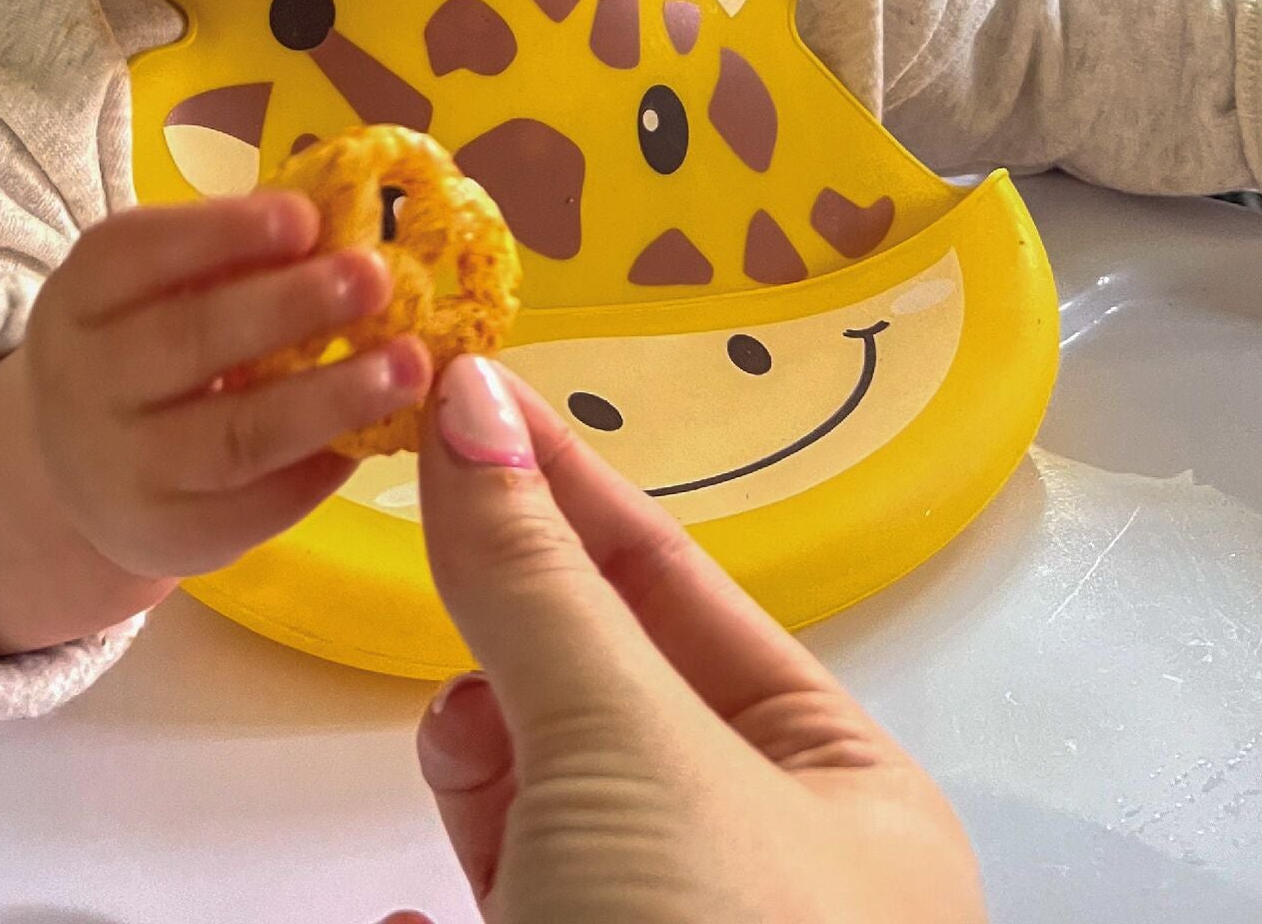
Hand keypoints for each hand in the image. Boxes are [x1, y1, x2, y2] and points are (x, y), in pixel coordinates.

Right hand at [19, 191, 430, 581]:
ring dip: (329, 398)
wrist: (77, 471)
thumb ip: (232, 256)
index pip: (139, 254)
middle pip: (189, 341)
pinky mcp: (172, 536)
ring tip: (407, 365)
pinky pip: (258, 504)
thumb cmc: (145, 343)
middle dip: (290, 306)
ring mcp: (125, 470)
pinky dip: (323, 467)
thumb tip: (344, 213)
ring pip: (233, 436)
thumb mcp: (155, 288)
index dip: (222, 232)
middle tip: (376, 277)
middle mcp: (87, 383)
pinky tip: (380, 433)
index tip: (308, 215)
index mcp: (82, 296)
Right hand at [383, 357, 986, 923]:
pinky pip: (506, 901)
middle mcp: (775, 871)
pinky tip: (411, 907)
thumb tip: (468, 399)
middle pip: (607, 696)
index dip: (569, 482)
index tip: (469, 390)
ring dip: (481, 769)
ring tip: (459, 761)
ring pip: (546, 804)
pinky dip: (453, 885)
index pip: (685, 589)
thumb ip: (536, 578)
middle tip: (441, 587)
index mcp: (850, 793)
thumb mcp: (623, 748)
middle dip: (515, 645)